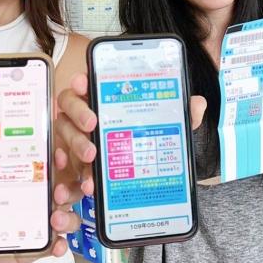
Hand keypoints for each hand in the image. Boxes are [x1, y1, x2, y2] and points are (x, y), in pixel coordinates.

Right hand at [54, 74, 207, 201]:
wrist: (140, 173)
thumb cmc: (145, 136)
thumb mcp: (164, 125)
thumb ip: (178, 113)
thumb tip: (197, 103)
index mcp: (103, 96)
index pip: (86, 82)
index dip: (81, 80)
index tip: (84, 83)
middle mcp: (84, 112)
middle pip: (69, 104)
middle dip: (78, 112)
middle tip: (93, 124)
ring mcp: (76, 136)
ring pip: (65, 133)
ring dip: (75, 143)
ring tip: (92, 157)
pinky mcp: (75, 161)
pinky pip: (68, 165)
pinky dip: (74, 174)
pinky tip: (86, 182)